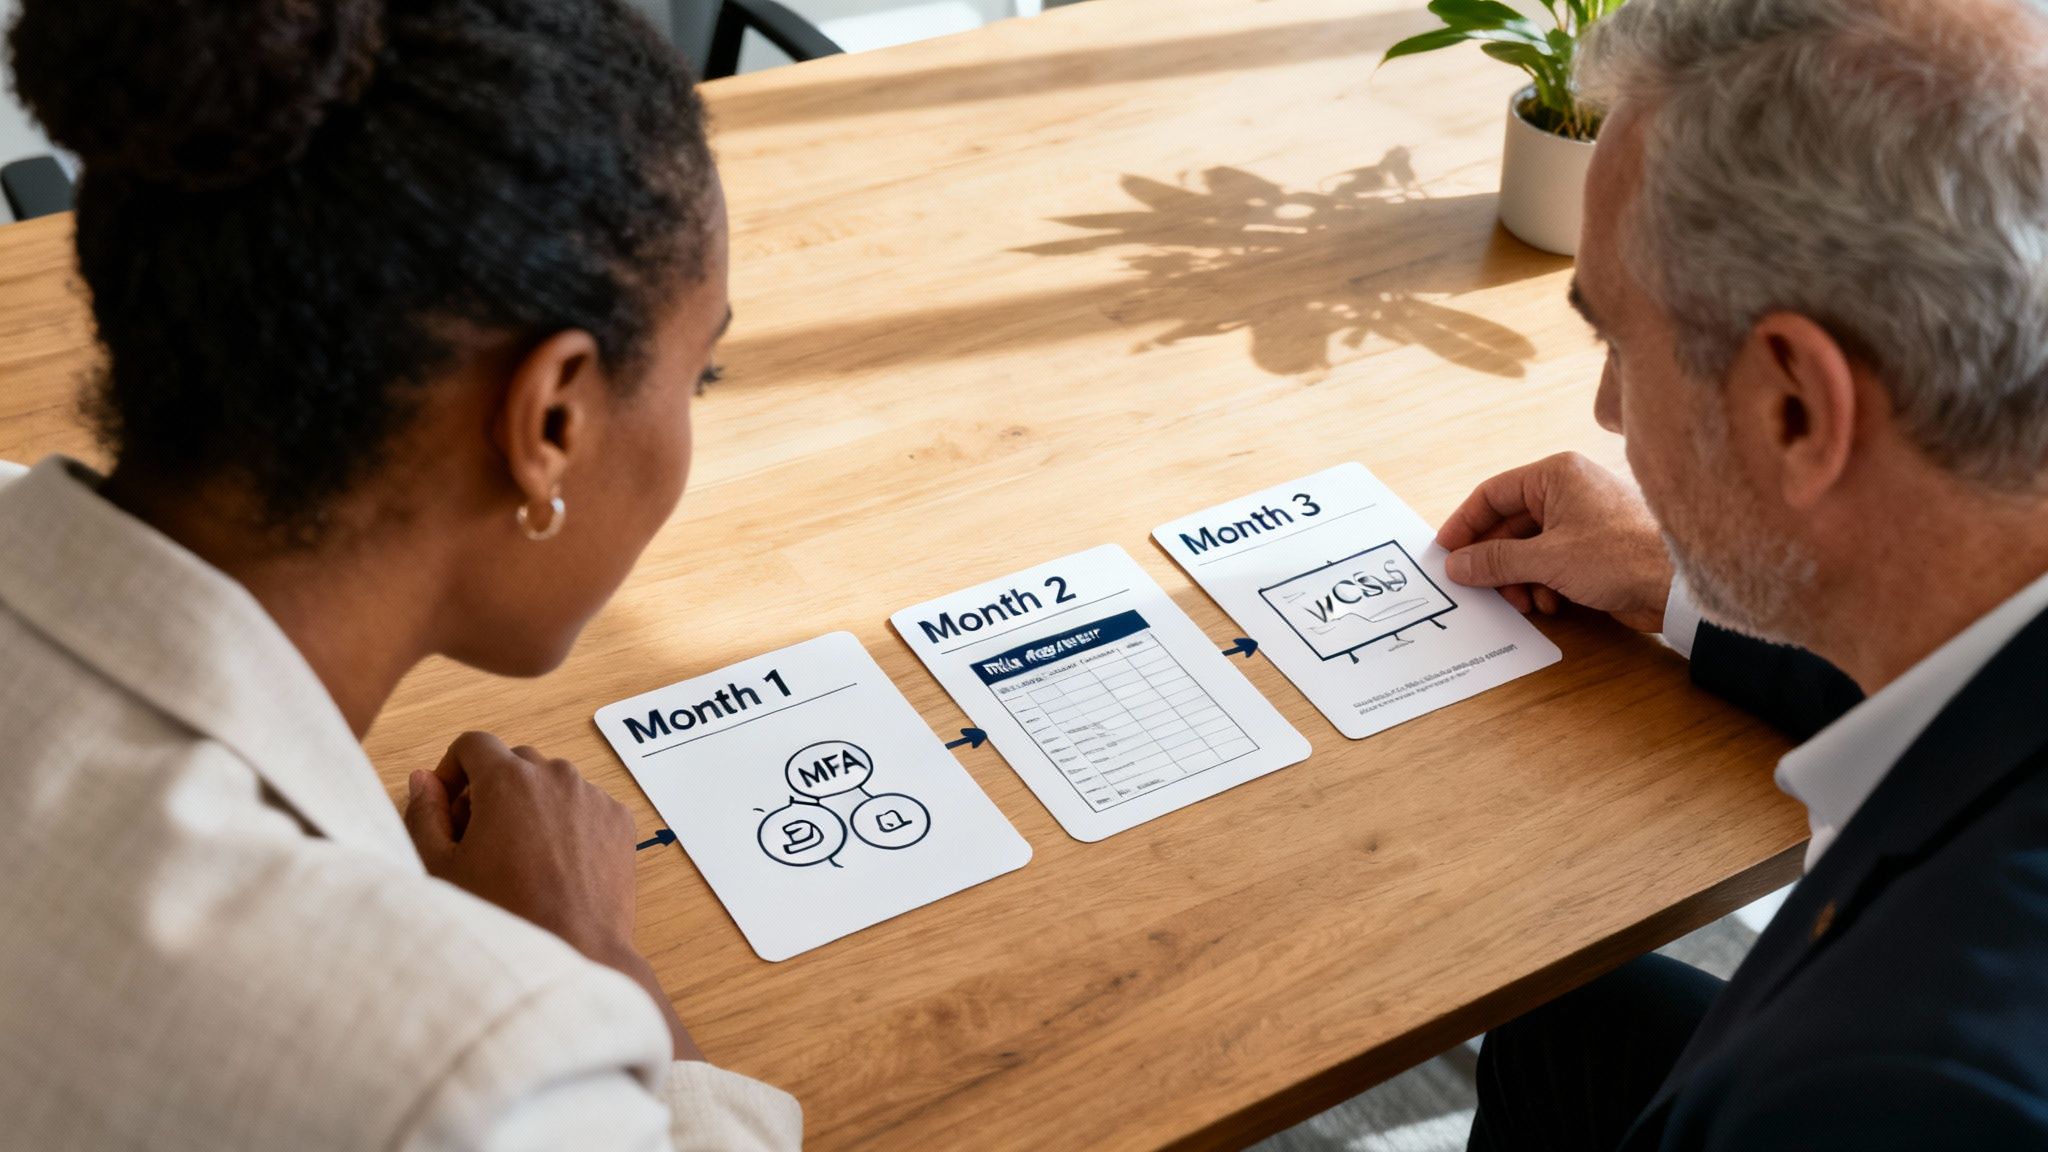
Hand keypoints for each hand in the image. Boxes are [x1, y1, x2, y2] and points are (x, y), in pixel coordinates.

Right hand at [404, 731, 700, 1059]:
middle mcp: (556, 775)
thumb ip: (425, 814)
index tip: (449, 806)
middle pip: (514, 762)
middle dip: (491, 790)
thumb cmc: (503, 916)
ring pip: (552, 783)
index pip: (474, 743)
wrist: (575, 953)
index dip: (454, 770)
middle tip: (478, 840)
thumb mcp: (442, 867)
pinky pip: (585, 805)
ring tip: (518, 858)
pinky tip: (554, 866)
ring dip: (531, 805)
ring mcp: (593, 796)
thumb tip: (424, 779)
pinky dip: (567, 822)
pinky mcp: (620, 820)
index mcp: (509, 778)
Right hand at [1434, 452, 1673, 632]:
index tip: (1445, 552)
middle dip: (1495, 562)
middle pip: (1508, 526)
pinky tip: (1551, 604)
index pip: (1493, 494)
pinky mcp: (1592, 551)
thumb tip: (1456, 564)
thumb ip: (1494, 560)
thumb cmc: (1621, 555)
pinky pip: (1549, 565)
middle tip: (1480, 588)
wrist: (1678, 585)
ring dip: (1519, 580)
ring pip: (1527, 550)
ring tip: (1524, 602)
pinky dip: (1543, 586)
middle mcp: (1567, 492)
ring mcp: (1581, 522)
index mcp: (1555, 475)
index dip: (1465, 524)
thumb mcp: (1546, 558)